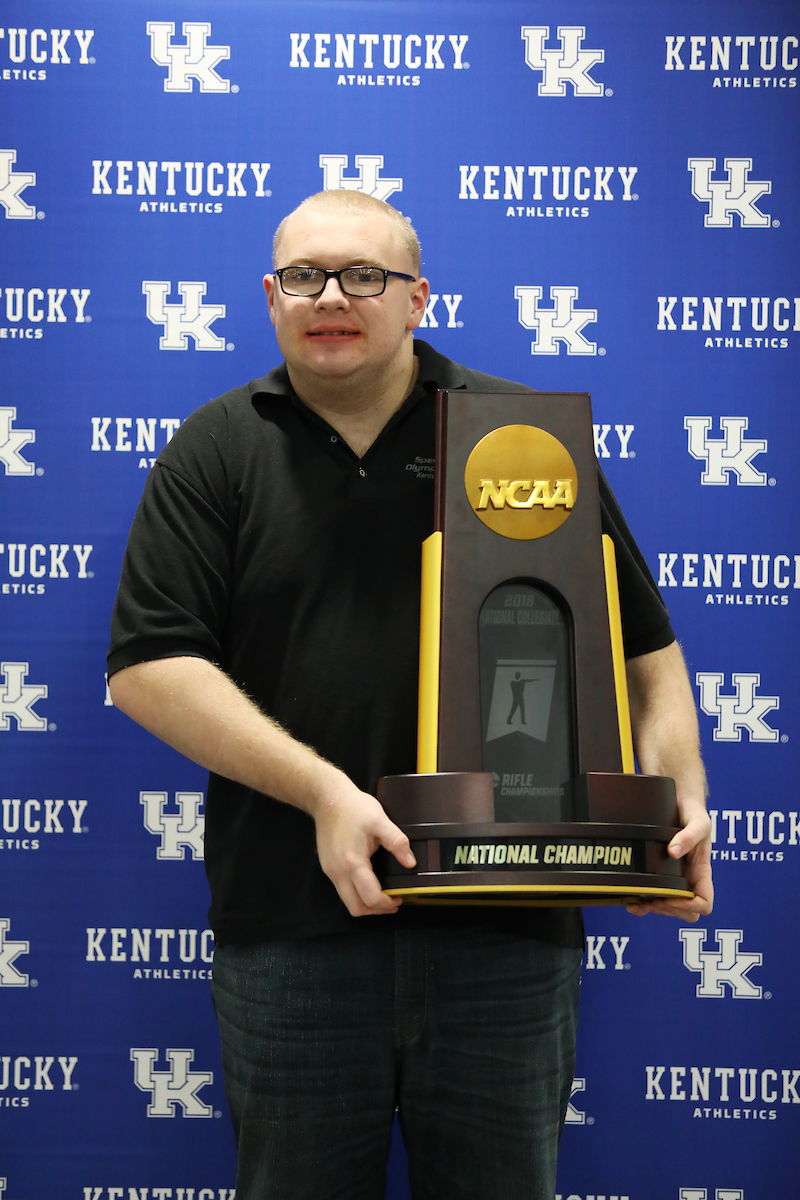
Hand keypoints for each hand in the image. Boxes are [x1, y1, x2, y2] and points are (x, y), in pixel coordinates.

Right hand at [313, 784, 415, 916]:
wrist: (327, 798)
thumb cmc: (352, 807)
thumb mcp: (379, 820)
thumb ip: (396, 842)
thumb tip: (410, 862)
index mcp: (352, 863)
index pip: (370, 898)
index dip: (387, 904)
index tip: (399, 898)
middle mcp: (338, 872)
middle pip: (356, 908)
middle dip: (376, 909)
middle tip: (391, 901)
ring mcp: (330, 871)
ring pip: (347, 901)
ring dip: (365, 902)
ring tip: (381, 893)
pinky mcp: (327, 867)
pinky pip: (342, 889)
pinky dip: (356, 892)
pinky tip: (367, 881)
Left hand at [626, 796, 713, 921]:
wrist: (680, 803)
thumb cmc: (694, 813)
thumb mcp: (698, 822)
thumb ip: (688, 836)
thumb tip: (673, 852)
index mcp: (702, 872)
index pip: (704, 903)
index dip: (689, 905)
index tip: (673, 895)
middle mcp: (689, 879)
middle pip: (686, 912)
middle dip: (671, 909)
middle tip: (654, 898)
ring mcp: (674, 879)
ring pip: (669, 909)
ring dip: (656, 909)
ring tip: (639, 902)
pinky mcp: (659, 875)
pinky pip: (653, 899)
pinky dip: (643, 906)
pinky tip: (632, 902)